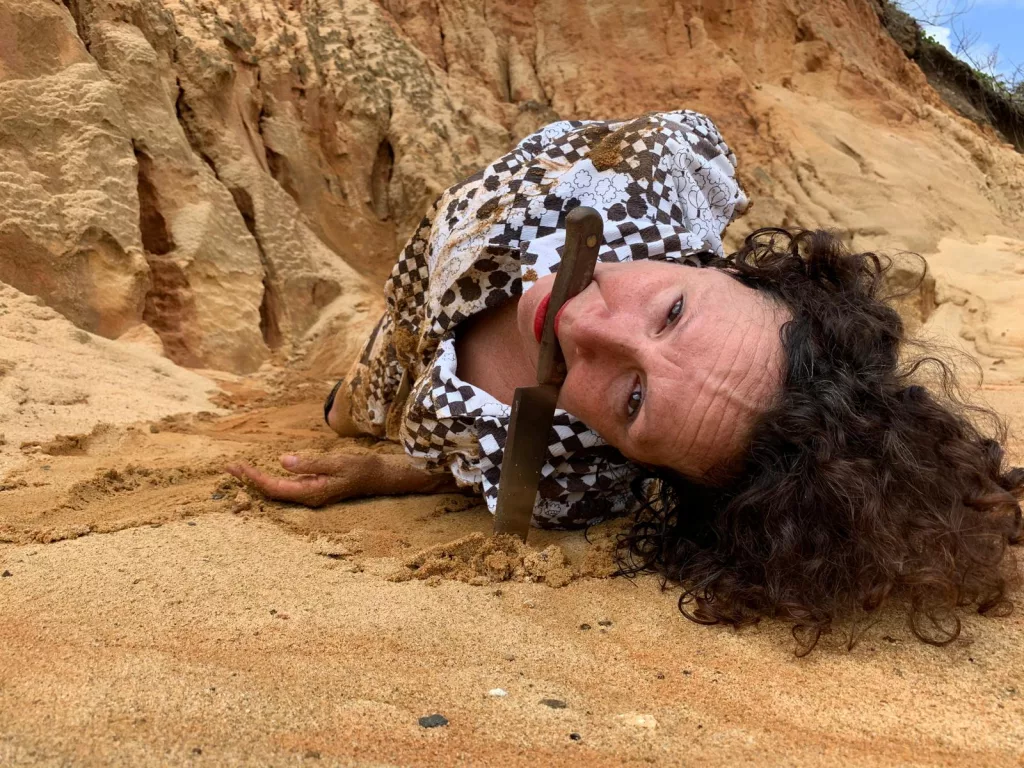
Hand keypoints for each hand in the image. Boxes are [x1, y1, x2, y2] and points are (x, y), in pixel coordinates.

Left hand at [225, 453, 366, 507]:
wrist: (376, 477)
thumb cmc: (359, 468)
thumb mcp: (335, 462)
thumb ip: (309, 464)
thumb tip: (283, 462)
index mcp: (311, 493)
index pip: (275, 488)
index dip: (255, 478)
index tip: (239, 466)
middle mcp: (307, 498)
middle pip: (271, 492)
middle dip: (250, 480)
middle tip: (229, 466)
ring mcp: (309, 496)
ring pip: (277, 491)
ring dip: (257, 481)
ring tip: (239, 470)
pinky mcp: (311, 490)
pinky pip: (285, 488)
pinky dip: (269, 480)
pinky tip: (261, 475)